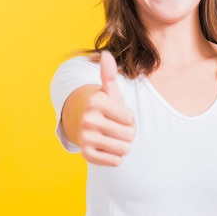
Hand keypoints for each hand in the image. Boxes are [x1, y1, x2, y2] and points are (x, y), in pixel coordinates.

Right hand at [78, 51, 135, 165]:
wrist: (86, 126)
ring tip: (112, 137)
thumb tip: (106, 54)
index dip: (129, 118)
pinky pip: (115, 161)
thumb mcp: (110, 92)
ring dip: (122, 145)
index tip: (118, 115)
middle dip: (127, 133)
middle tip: (115, 128)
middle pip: (129, 135)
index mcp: (95, 102)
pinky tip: (106, 148)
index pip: (131, 119)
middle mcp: (88, 119)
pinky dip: (115, 157)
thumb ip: (110, 74)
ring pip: (123, 149)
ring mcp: (85, 137)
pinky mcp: (86, 155)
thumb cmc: (106, 108)